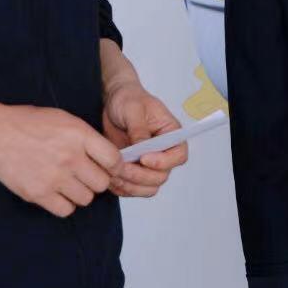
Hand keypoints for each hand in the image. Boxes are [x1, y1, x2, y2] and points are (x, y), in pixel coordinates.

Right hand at [0, 103, 120, 218]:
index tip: (107, 167)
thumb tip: (109, 157)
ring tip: (68, 183)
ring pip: (86, 199)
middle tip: (84, 175)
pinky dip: (64, 204)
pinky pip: (66, 210)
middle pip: (102, 183)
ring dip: (80, 193)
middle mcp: (70, 157)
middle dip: (96, 180)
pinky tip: (56, 192)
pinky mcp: (39, 193)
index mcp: (79, 134)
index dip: (114, 166)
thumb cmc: (29, 123)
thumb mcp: (65, 119)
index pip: (114, 160)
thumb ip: (87, 138)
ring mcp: (54, 177)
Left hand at [102, 82, 188, 196]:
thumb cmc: (128, 99)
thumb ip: (138, 129)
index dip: (163, 162)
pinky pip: (133, 188)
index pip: (178, 155)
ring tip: (113, 174)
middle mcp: (163, 152)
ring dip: (131, 185)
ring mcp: (149, 164)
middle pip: (161, 176)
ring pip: (148, 187)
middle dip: (141, 176)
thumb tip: (141, 148)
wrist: (114, 102)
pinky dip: (122, 188)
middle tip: (121, 167)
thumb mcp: (133, 108)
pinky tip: (109, 178)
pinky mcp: (135, 170)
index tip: (144, 158)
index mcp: (171, 134)